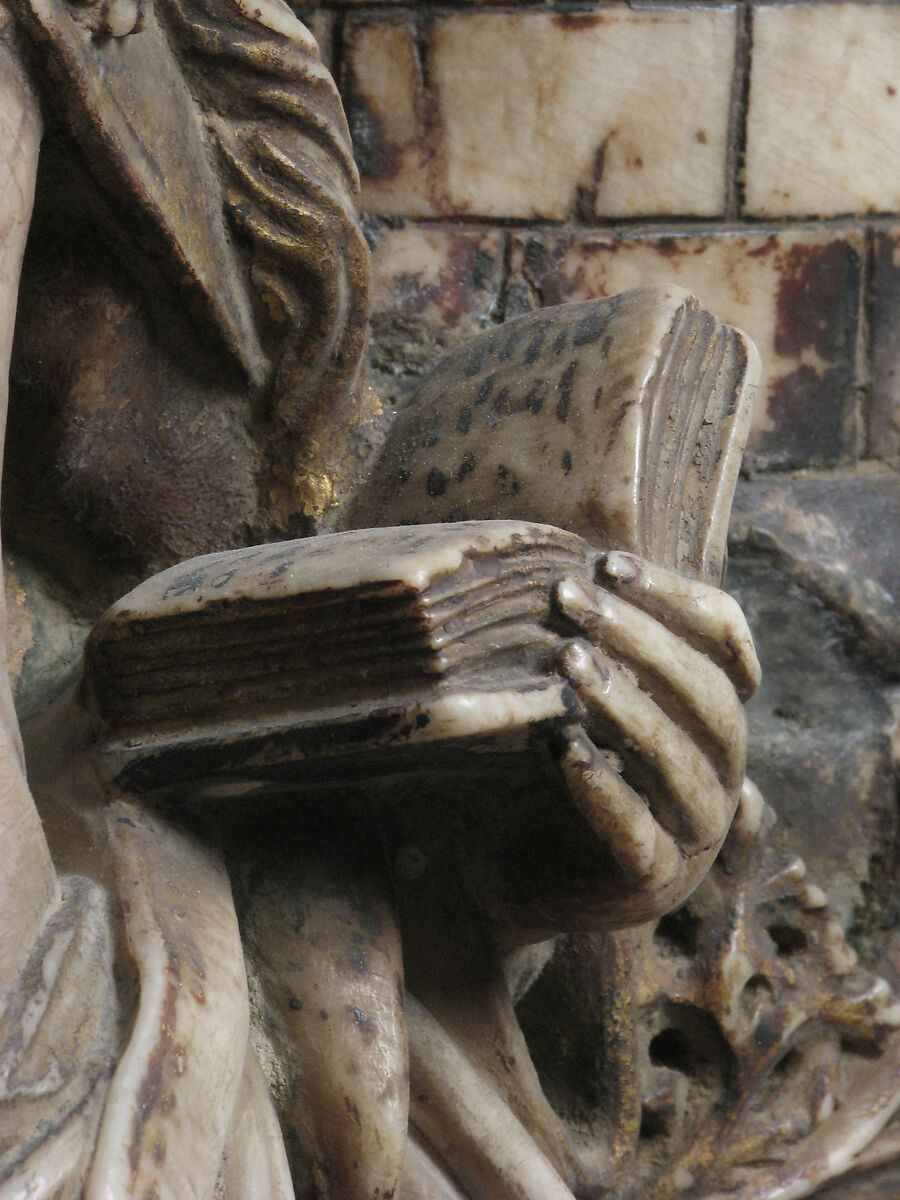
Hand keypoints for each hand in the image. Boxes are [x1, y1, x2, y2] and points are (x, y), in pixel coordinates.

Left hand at [553, 550, 759, 925]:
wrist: (502, 875)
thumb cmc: (542, 771)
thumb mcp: (573, 698)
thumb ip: (593, 646)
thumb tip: (568, 564)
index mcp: (711, 721)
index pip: (724, 644)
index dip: (676, 598)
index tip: (609, 562)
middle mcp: (719, 774)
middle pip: (708, 697)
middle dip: (642, 639)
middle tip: (571, 598)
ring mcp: (692, 834)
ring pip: (679, 761)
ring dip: (626, 704)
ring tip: (569, 661)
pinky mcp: (651, 881)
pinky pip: (636, 831)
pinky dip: (602, 786)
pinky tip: (560, 747)